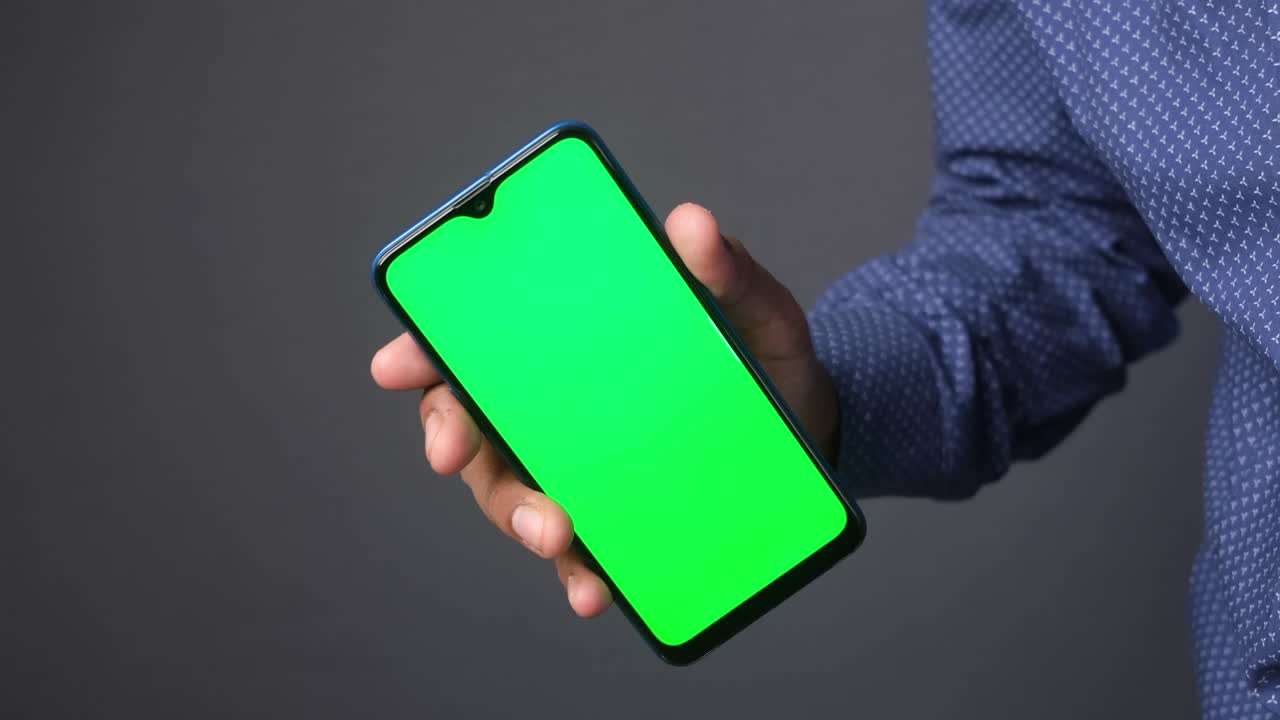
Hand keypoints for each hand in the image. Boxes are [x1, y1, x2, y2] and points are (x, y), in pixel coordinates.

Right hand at [369, 203, 839, 616]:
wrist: (812, 427)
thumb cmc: (762, 355)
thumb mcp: (754, 308)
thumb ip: (728, 269)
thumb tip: (692, 224)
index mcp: (571, 340)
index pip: (480, 336)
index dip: (426, 346)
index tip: (397, 364)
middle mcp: (557, 402)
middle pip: (474, 419)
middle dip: (453, 437)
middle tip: (452, 455)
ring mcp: (578, 464)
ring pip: (511, 491)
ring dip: (517, 515)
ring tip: (556, 534)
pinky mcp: (613, 519)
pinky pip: (576, 552)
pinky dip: (578, 574)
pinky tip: (595, 591)